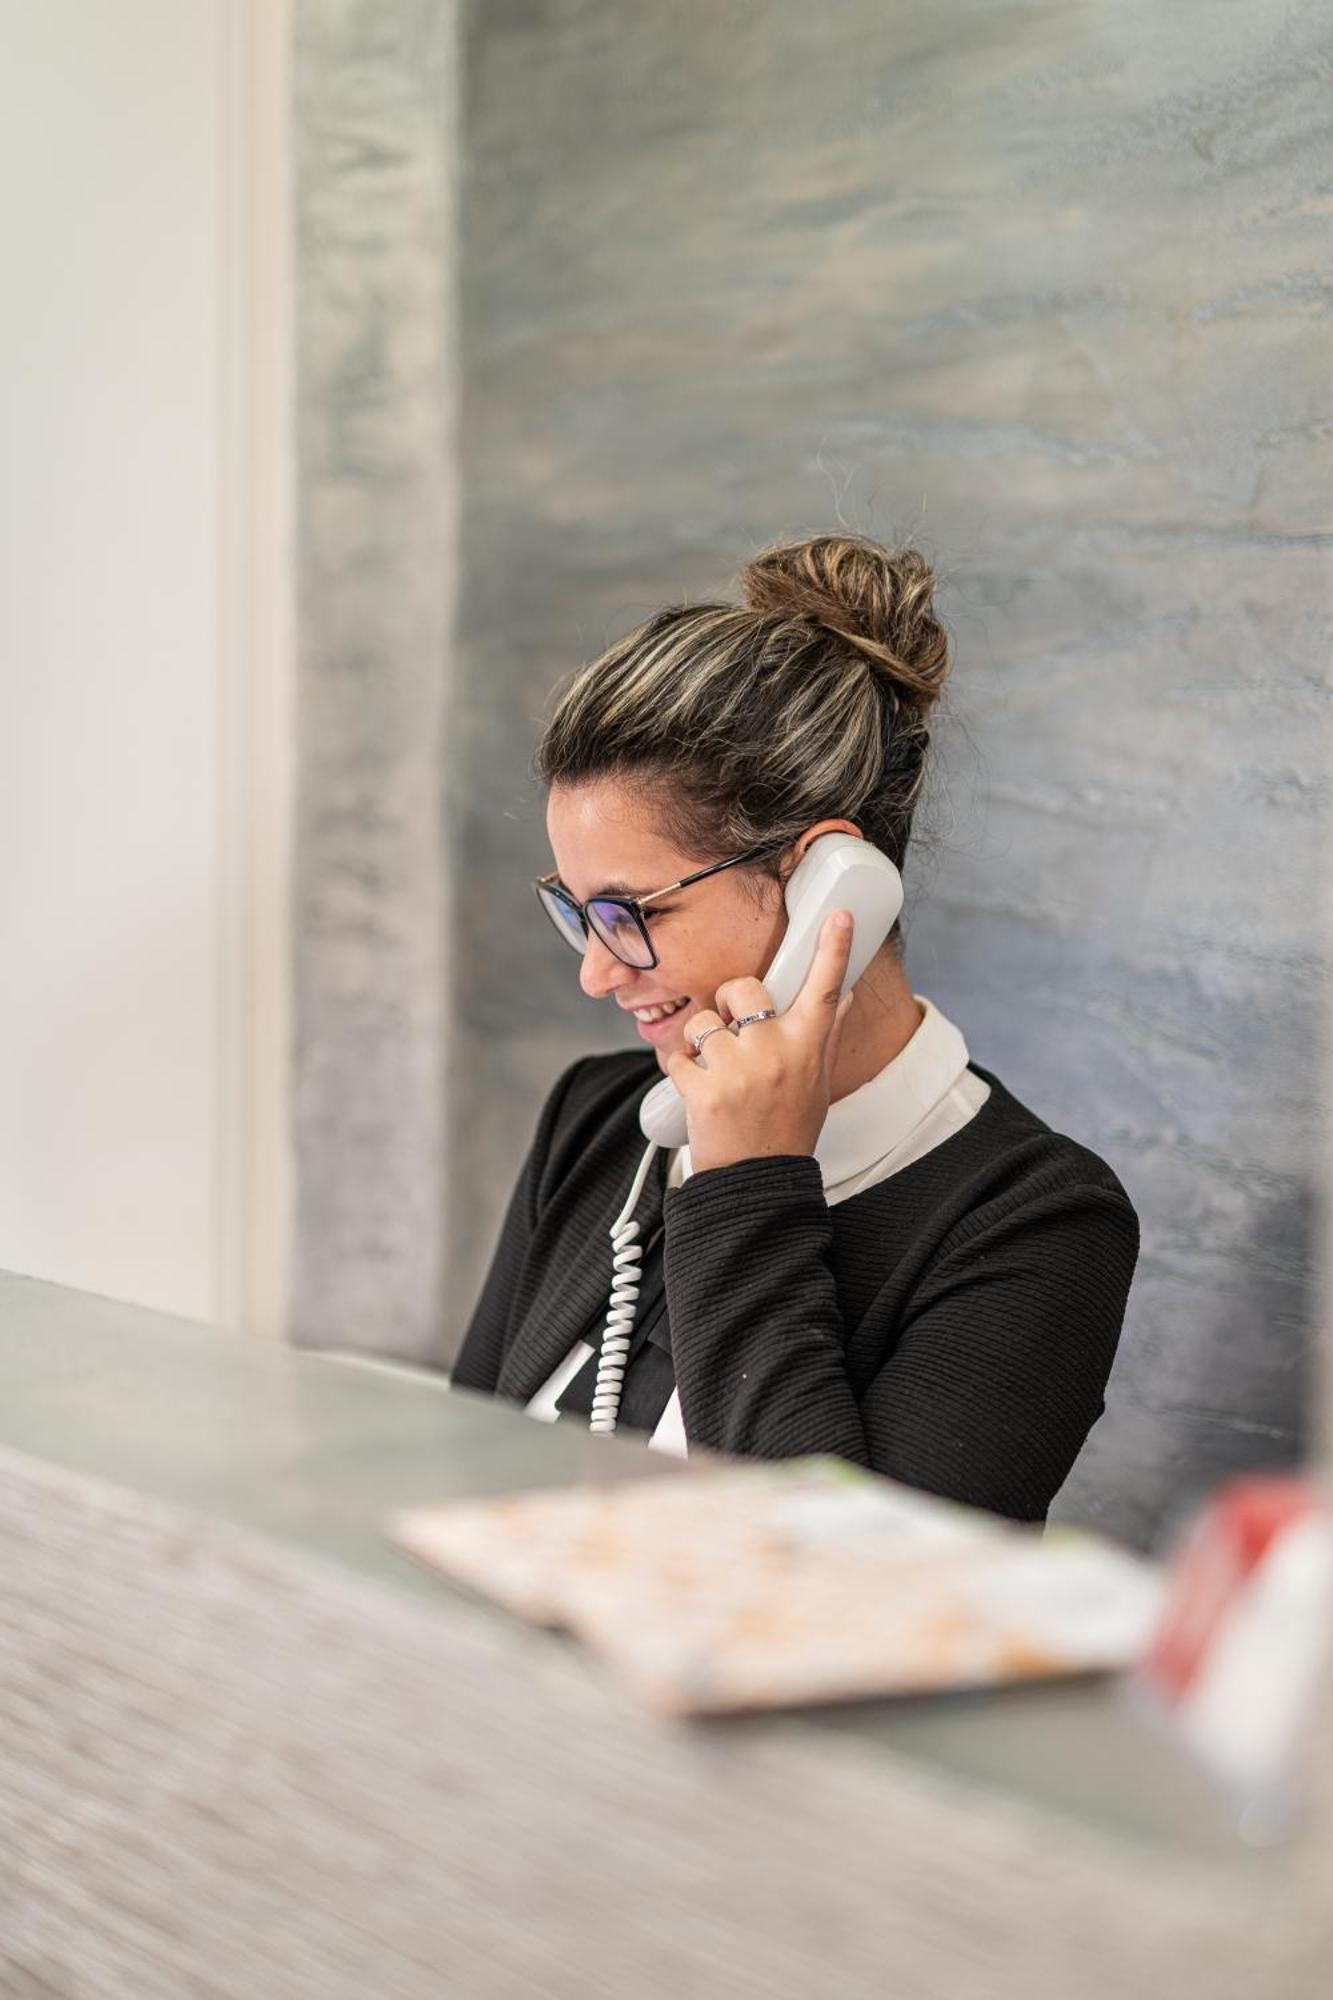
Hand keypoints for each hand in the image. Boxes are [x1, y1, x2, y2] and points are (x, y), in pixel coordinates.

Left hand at [662, 911, 856, 1172]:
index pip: (824, 989)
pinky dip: (679, 1069)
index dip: (834, 949)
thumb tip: (845, 996)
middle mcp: (776, 1052)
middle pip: (743, 987)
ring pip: (703, 1021)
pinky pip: (676, 1056)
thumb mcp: (816, 1083)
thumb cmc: (787, 1129)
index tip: (839, 915)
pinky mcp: (703, 1090)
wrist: (756, 1182)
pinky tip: (698, 1090)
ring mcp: (739, 1071)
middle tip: (732, 1028)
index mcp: (807, 1047)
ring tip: (716, 1071)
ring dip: (701, 1041)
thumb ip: (824, 1035)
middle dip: (729, 999)